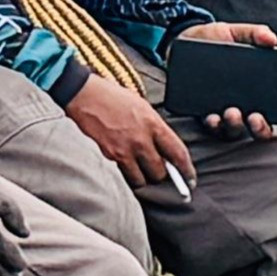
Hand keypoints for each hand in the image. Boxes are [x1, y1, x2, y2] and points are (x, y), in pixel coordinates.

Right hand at [66, 76, 195, 190]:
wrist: (86, 95)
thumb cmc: (113, 97)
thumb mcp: (142, 106)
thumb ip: (154, 127)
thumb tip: (163, 146)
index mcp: (154, 123)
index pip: (177, 152)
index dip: (187, 169)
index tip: (190, 179)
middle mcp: (142, 138)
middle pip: (160, 171)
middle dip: (161, 174)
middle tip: (159, 171)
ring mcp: (126, 148)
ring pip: (143, 178)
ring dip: (145, 177)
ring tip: (141, 169)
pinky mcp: (111, 155)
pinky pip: (127, 174)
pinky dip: (129, 174)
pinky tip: (127, 166)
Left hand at [173, 21, 276, 147]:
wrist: (180, 41)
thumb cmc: (212, 39)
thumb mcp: (233, 32)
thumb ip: (253, 33)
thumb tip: (272, 38)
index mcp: (261, 89)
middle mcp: (246, 105)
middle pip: (263, 128)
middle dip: (263, 129)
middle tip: (258, 119)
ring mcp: (226, 112)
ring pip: (238, 131)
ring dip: (238, 125)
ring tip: (233, 112)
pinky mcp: (205, 114)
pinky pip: (212, 127)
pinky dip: (214, 124)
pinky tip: (213, 117)